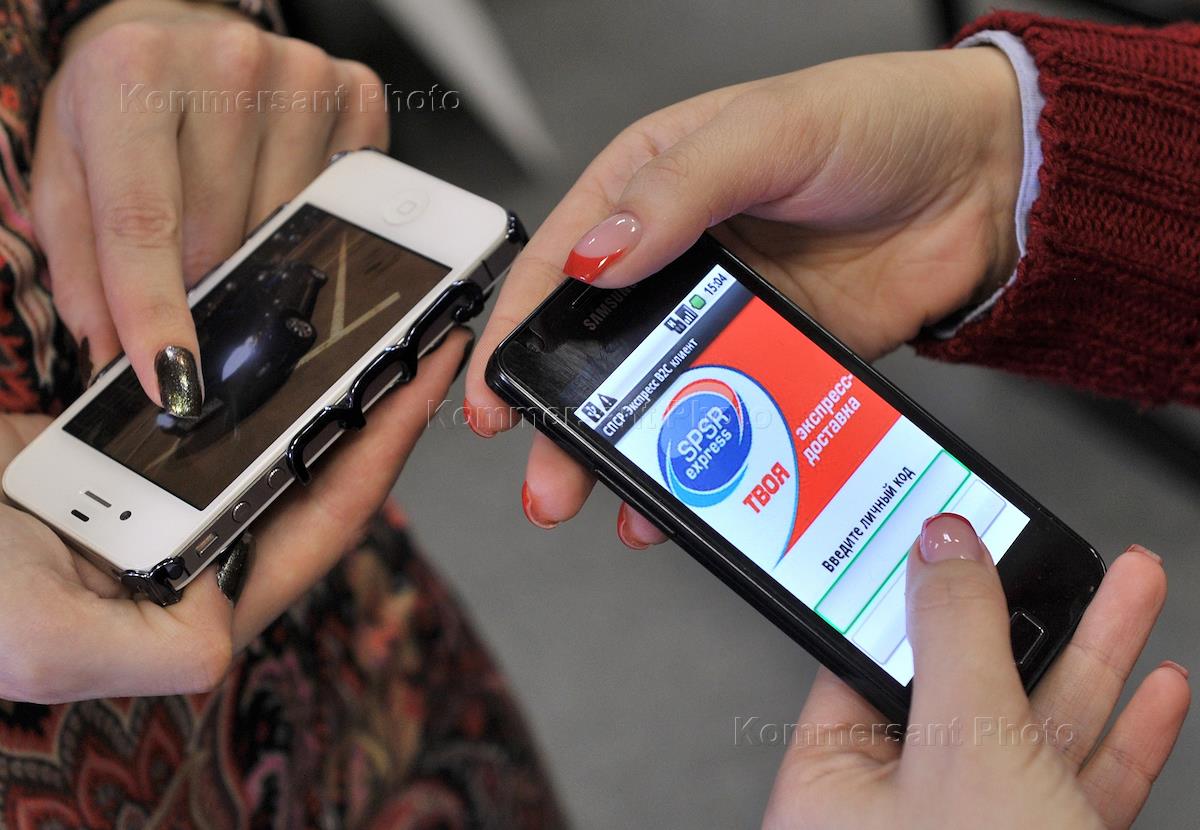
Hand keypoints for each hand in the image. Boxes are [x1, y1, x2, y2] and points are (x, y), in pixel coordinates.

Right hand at [0, 329, 470, 703]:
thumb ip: (155, 651)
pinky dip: (251, 365)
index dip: (385, 442)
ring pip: (272, 427)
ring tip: (370, 312)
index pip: (326, 513)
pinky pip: (216, 401)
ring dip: (321, 375)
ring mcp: (171, 493)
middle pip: (316, 463)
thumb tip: (224, 624)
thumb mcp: (48, 640)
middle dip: (373, 400)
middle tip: (421, 322)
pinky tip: (279, 323)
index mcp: (203, 597)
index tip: (430, 368)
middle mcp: (202, 546)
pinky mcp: (133, 451)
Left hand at [32, 0, 386, 414]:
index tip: (173, 382)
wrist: (180, 35)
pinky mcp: (356, 95)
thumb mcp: (69, 172)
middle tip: (192, 278)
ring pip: (286, 231)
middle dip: (202, 284)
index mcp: (131, 71)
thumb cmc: (124, 103)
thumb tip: (119, 356)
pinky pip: (339, 206)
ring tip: (230, 221)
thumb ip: (82, 266)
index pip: (146, 222)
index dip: (157, 313)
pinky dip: (308, 226)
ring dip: (256, 255)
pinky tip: (277, 201)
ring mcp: (302, 77)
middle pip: (222, 238)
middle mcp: (225, 61)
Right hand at [467, 47, 1022, 545]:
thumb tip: (593, 254)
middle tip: (548, 477)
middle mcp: (679, 255)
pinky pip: (730, 416)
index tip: (494, 394)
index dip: (518, 330)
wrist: (987, 179)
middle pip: (597, 347)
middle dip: (564, 417)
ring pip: (658, 394)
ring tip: (613, 503)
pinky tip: (690, 496)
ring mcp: (727, 315)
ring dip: (628, 452)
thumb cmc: (883, 122)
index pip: (560, 262)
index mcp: (652, 187)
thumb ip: (677, 193)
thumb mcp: (768, 131)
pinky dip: (708, 460)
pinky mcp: (778, 359)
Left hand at [764, 517, 1188, 829]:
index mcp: (834, 784)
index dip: (924, 594)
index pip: (872, 660)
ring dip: (1093, 660)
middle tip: (1070, 553)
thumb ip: (954, 637)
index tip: (962, 538)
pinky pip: (1076, 787)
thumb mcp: (965, 749)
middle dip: (1036, 615)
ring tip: (1132, 589)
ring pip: (1034, 730)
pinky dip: (1118, 740)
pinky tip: (1150, 692)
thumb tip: (937, 542)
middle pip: (966, 686)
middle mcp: (895, 813)